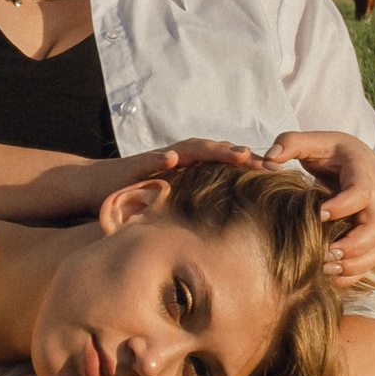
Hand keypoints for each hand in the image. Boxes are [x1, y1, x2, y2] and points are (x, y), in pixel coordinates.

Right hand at [80, 139, 261, 213]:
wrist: (96, 185)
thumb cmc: (137, 196)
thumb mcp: (173, 204)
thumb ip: (196, 206)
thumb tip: (226, 225)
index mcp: (190, 167)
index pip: (224, 163)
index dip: (250, 166)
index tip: (278, 175)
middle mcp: (178, 158)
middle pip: (216, 152)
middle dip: (243, 156)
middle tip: (270, 164)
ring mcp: (158, 158)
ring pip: (190, 150)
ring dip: (213, 150)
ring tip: (237, 154)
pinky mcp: (136, 165)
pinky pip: (151, 160)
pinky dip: (162, 158)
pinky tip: (174, 160)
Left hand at [260, 129, 374, 280]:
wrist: (356, 164)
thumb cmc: (330, 153)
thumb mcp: (314, 141)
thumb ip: (290, 143)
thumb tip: (268, 159)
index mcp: (360, 174)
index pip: (361, 193)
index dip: (342, 206)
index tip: (318, 214)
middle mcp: (373, 201)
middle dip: (353, 245)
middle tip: (325, 252)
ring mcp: (373, 221)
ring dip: (354, 263)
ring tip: (325, 268)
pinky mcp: (369, 237)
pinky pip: (371, 261)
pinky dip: (354, 274)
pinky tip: (331, 277)